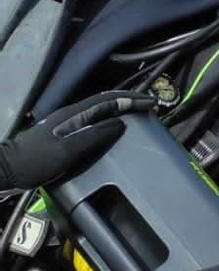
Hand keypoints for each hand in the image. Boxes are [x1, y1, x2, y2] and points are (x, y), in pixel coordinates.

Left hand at [0, 96, 144, 192]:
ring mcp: (65, 123)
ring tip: (137, 113)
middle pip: (105, 101)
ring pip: (99, 109)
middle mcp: (71, 115)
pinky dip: (108, 118)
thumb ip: (94, 136)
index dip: (132, 100)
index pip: (109, 101)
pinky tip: (112, 128)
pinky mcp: (62, 134)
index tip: (152, 103)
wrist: (6, 170)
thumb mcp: (66, 152)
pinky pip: (93, 120)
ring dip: (120, 108)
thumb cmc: (35, 162)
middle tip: (149, 105)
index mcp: (74, 115)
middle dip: (129, 100)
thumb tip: (120, 124)